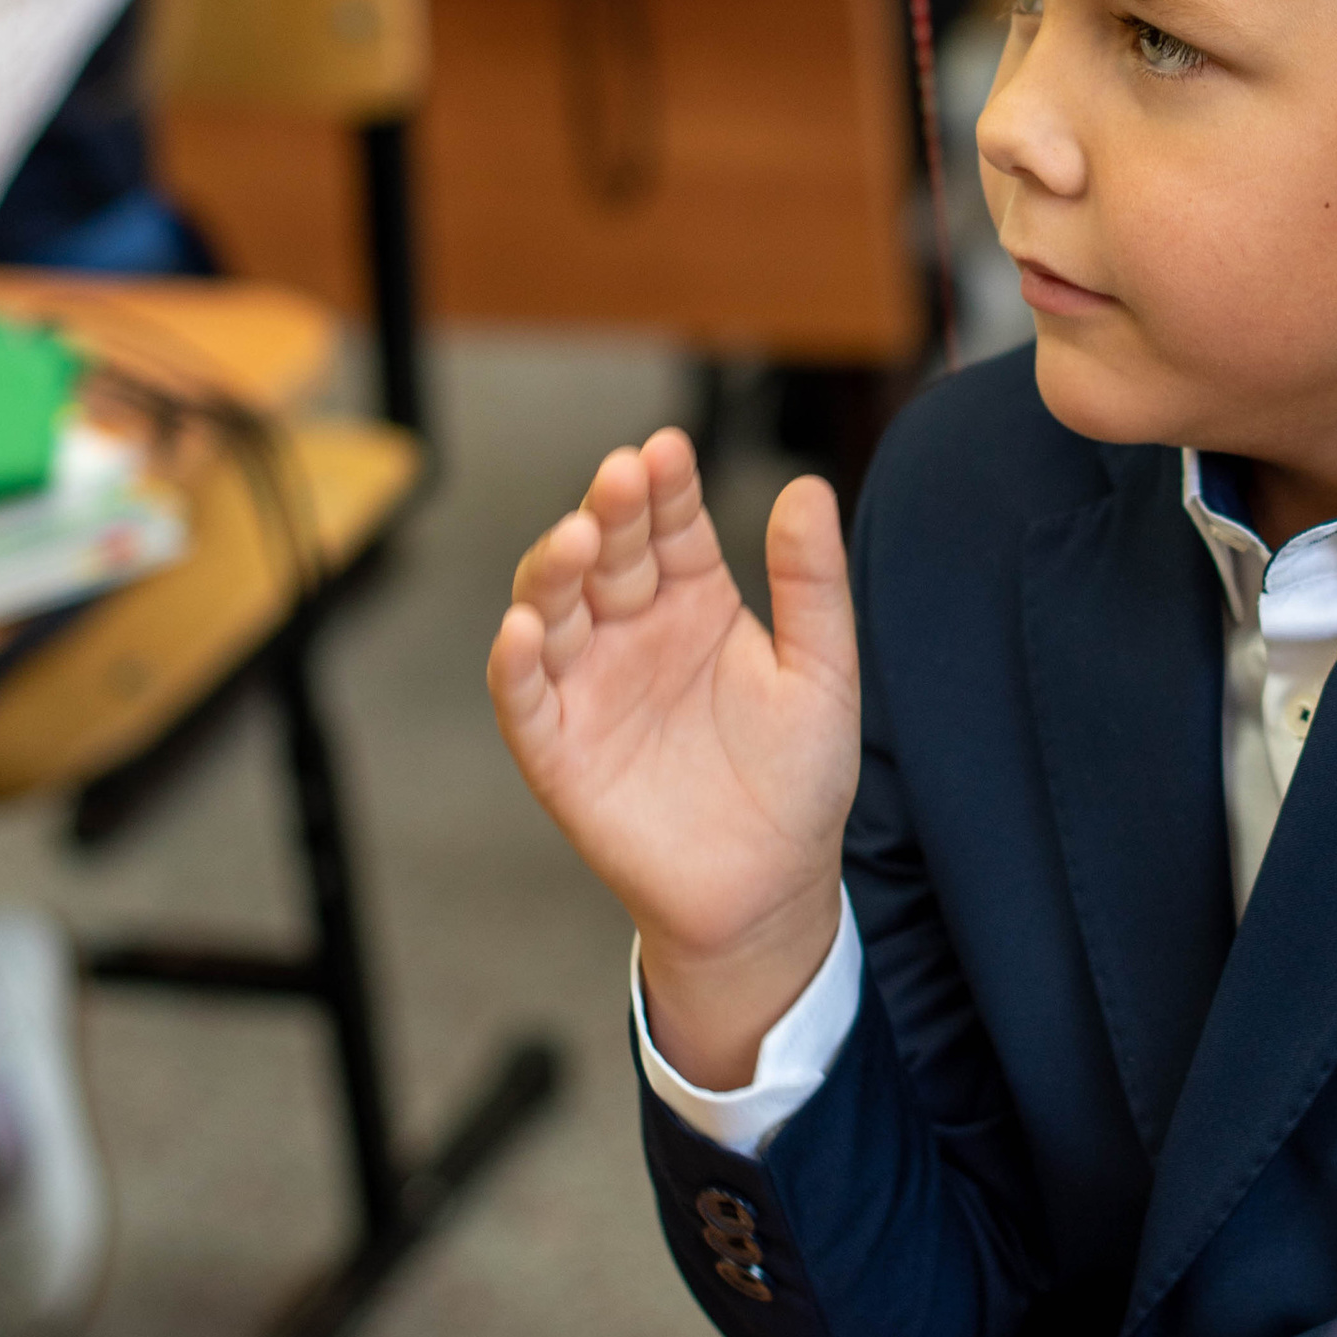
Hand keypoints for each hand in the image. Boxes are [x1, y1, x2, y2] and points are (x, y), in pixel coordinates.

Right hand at [489, 431, 858, 1084]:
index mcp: (694, 599)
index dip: (665, 487)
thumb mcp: (821, 672)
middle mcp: (632, 630)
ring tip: (574, 539)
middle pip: (607, 555)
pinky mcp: (557, 751)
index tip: (668, 449)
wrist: (772, 888)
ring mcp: (589, 686)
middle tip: (623, 478)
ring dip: (553, 571)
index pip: (671, 525)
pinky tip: (523, 630)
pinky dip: (514, 665)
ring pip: (554, 611)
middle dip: (610, 514)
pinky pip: (524, 699)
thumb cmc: (798, 778)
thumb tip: (808, 486)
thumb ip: (812, 584)